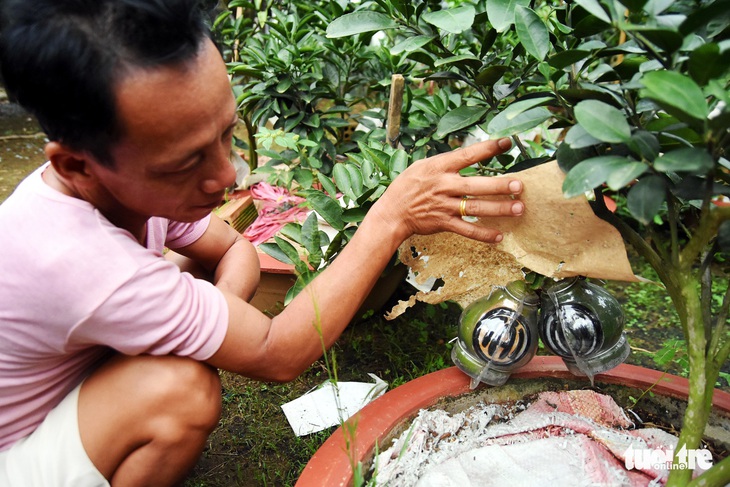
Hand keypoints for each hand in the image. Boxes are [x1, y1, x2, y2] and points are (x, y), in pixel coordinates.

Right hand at [371, 138, 523, 242]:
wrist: (392, 212)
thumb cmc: (408, 186)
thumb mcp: (423, 166)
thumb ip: (446, 162)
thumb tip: (468, 155)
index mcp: (440, 167)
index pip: (468, 155)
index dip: (488, 148)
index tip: (507, 143)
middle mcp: (444, 186)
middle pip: (476, 185)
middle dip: (499, 186)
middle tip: (519, 186)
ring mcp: (445, 206)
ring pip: (476, 208)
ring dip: (499, 209)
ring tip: (519, 208)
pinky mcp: (444, 223)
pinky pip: (467, 230)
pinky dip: (483, 234)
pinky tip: (499, 236)